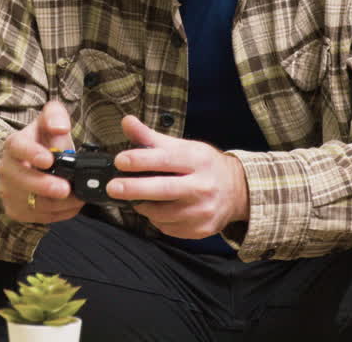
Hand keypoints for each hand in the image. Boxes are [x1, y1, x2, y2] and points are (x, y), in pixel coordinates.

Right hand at [0, 100, 84, 223]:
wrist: (30, 163)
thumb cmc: (42, 142)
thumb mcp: (49, 121)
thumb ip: (55, 116)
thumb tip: (60, 127)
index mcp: (14, 144)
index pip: (18, 148)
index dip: (32, 154)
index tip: (49, 159)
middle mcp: (7, 170)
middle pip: (22, 181)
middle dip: (45, 186)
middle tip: (65, 189)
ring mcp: (10, 192)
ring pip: (33, 204)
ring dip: (58, 204)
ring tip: (78, 197)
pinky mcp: (17, 211)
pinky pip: (39, 217)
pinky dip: (60, 214)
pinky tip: (72, 205)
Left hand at [106, 115, 249, 238]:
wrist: (237, 191)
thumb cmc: (203, 165)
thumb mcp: (182, 146)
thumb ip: (150, 137)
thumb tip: (126, 121)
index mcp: (197, 160)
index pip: (165, 159)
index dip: (140, 160)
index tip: (120, 161)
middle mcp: (203, 186)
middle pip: (164, 189)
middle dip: (134, 189)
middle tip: (113, 188)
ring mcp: (203, 210)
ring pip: (163, 213)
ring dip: (143, 206)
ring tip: (135, 197)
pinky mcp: (201, 229)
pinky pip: (168, 227)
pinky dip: (156, 219)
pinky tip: (157, 209)